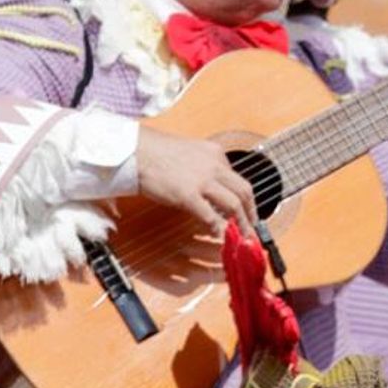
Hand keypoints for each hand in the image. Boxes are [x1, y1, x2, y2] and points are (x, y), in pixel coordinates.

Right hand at [135, 126, 254, 234]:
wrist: (135, 151)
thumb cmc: (153, 151)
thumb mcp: (187, 153)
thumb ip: (200, 167)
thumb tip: (204, 185)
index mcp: (214, 154)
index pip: (236, 177)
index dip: (242, 197)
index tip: (243, 208)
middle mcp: (214, 166)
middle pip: (244, 191)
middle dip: (251, 212)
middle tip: (251, 226)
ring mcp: (202, 181)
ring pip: (234, 204)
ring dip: (241, 223)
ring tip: (242, 236)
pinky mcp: (188, 195)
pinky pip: (211, 216)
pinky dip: (218, 228)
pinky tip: (219, 236)